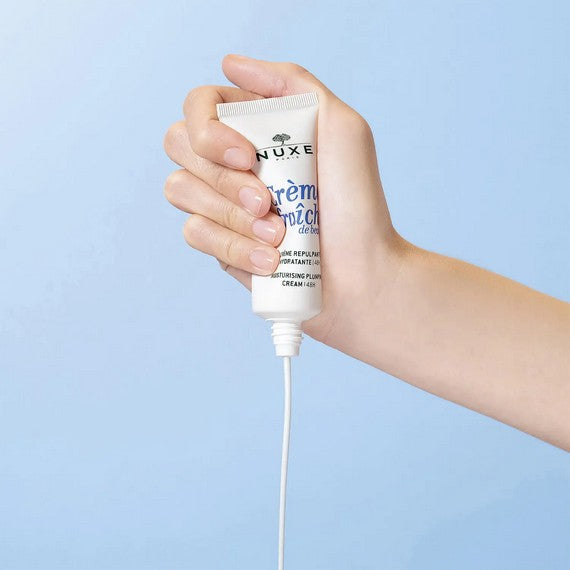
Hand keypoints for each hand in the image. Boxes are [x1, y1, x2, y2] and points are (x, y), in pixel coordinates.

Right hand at [163, 54, 404, 345]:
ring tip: (279, 235)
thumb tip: (230, 64)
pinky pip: (195, 233)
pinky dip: (234, 247)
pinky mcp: (218, 241)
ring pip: (180, 190)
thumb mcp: (342, 128)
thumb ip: (295, 85)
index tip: (249, 156)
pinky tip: (271, 260)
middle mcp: (230, 160)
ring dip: (232, 216)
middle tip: (268, 201)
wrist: (360, 274)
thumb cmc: (357, 204)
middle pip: (179, 145)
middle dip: (224, 179)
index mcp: (255, 127)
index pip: (199, 105)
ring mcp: (220, 202)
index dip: (210, 129)